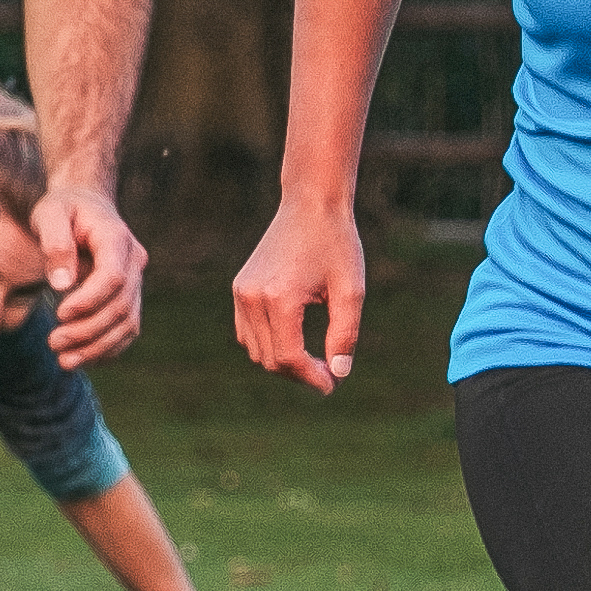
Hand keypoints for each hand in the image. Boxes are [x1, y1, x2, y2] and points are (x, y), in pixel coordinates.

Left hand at [28, 175, 147, 369]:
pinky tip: (81, 359)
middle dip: (88, 330)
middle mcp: (134, 261)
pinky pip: (126, 329)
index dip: (89, 301)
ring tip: (64, 361)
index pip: (112, 277)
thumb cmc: (63, 209)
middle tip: (53, 343)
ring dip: (97, 347)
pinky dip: (107, 349)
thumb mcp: (50, 215)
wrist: (85, 206)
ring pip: (127, 323)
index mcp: (116, 238)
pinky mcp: (130, 297)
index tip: (59, 314)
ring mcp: (136, 281)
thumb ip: (55, 245)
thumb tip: (62, 285)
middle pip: (121, 306)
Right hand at [233, 193, 366, 393]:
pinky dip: (268, 345)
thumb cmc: (336, 243)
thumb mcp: (351, 290)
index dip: (312, 378)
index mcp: (280, 298)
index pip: (289, 357)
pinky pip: (247, 333)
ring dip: (283, 362)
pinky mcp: (240, 289)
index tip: (332, 385)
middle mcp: (253, 297)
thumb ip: (345, 334)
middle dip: (300, 373)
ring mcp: (242, 293)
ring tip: (314, 360)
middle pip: (271, 359)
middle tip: (329, 374)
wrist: (311, 204)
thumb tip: (338, 374)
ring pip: (256, 350)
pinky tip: (295, 343)